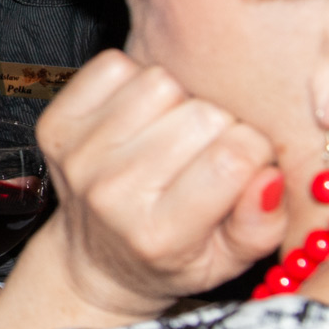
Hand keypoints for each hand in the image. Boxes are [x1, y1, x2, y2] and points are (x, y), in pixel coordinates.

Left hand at [29, 50, 285, 317]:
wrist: (96, 261)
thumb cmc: (173, 258)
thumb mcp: (228, 262)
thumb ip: (261, 226)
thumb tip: (270, 177)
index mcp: (159, 235)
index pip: (233, 159)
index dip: (256, 151)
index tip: (248, 164)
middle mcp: (111, 193)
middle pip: (201, 115)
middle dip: (221, 126)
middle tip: (208, 152)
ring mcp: (79, 155)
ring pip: (160, 82)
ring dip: (178, 101)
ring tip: (174, 134)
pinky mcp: (57, 123)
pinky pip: (114, 66)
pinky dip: (135, 81)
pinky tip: (141, 117)